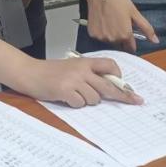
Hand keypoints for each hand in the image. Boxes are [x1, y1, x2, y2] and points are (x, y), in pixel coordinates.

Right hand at [20, 55, 143, 107]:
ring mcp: (74, 80)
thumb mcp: (71, 67)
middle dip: (123, 95)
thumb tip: (107, 87)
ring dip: (87, 101)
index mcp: (85, 62)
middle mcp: (82, 70)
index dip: (119, 76)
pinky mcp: (65, 91)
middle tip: (136, 101)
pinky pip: (80, 104)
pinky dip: (75, 104)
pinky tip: (66, 98)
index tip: (125, 85)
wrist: (29, 72)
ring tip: (74, 95)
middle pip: (108, 85)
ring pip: (94, 98)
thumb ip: (88, 74)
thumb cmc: (50, 71)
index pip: (109, 65)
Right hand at [74, 0, 158, 52]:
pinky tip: (102, 21)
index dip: (131, 41)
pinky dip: (102, 32)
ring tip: (110, 20)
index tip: (129, 33)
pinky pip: (100, 37)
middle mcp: (113, 39)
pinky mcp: (92, 34)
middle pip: (119, 44)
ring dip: (111, 35)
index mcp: (125, 35)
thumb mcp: (135, 13)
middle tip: (119, 22)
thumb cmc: (119, 0)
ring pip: (109, 41)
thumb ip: (146, 28)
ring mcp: (102, 37)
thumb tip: (156, 41)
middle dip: (121, 37)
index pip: (130, 47)